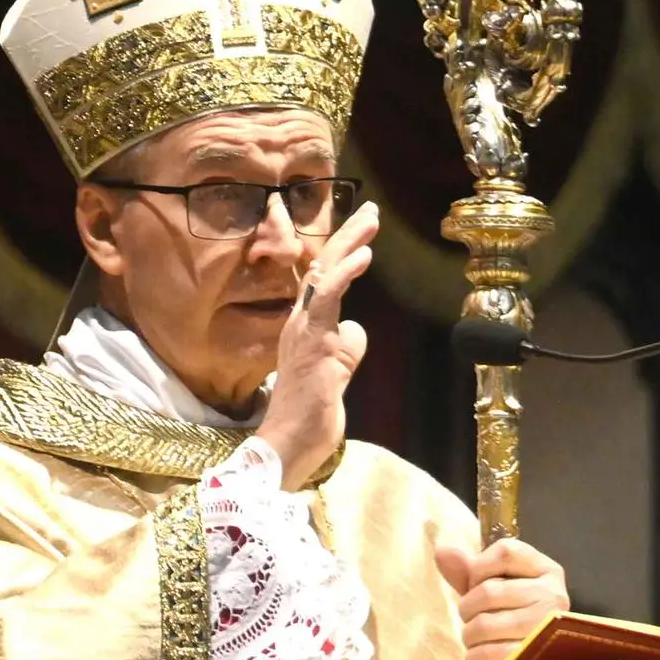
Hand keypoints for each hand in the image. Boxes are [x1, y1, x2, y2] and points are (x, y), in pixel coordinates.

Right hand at [253, 202, 376, 489]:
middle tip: (371, 211)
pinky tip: (364, 255)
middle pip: (323, 267)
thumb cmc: (310, 418)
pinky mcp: (313, 344)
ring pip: (324, 275)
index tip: (365, 230)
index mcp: (304, 329)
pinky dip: (344, 273)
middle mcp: (299, 323)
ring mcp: (304, 332)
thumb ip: (345, 351)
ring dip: (349, 244)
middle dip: (348, 236)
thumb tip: (357, 329)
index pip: (324, 281)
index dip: (344, 252)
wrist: (288, 448)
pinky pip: (328, 300)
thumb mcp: (337, 377)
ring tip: (371, 221)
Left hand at [433, 533, 568, 659]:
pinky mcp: (535, 659)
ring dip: (469, 635)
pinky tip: (480, 658)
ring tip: (476, 638)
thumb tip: (442, 551)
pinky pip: (487, 654)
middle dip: (468, 608)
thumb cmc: (514, 615)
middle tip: (472, 618)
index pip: (505, 552)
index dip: (478, 568)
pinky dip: (474, 658)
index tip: (477, 583)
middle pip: (488, 591)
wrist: (539, 657)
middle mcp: (553, 594)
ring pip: (484, 625)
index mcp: (546, 570)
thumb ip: (469, 570)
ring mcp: (546, 628)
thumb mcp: (496, 586)